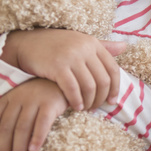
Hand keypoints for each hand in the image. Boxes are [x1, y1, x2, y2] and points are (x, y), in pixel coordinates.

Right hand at [0, 28, 125, 110]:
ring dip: (89, 102)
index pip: (113, 69)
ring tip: (85, 108)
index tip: (112, 101)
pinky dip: (76, 101)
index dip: (115, 88)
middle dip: (102, 98)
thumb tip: (124, 46)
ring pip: (89, 87)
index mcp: (93, 43)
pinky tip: (75, 107)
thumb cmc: (55, 44)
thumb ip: (103, 46)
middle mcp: (85, 49)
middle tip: (96, 107)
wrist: (26, 43)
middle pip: (103, 81)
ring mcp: (71, 57)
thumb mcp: (80, 42)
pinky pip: (73, 89)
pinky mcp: (57, 67)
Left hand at [0, 78, 67, 150]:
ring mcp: (35, 100)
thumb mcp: (20, 96)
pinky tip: (33, 150)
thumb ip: (4, 107)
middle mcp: (19, 98)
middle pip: (8, 127)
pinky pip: (42, 123)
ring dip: (18, 149)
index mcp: (8, 97)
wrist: (64, 81)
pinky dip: (37, 137)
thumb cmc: (40, 92)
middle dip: (4, 149)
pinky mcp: (50, 104)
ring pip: (22, 128)